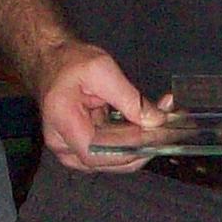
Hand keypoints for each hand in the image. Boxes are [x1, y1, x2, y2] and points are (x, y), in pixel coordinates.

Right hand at [36, 39, 165, 172]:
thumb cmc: (69, 61)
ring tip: (164, 121)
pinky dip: (134, 139)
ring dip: (142, 144)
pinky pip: (113, 150)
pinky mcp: (86, 146)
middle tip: (169, 128)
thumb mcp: (101, 69)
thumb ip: (128, 97)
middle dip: (142, 147)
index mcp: (63, 125)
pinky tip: (151, 122)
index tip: (158, 135)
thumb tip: (155, 121)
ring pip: (114, 159)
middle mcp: (64, 145)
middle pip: (108, 161)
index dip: (129, 149)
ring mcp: (73, 149)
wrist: (52, 60)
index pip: (96, 153)